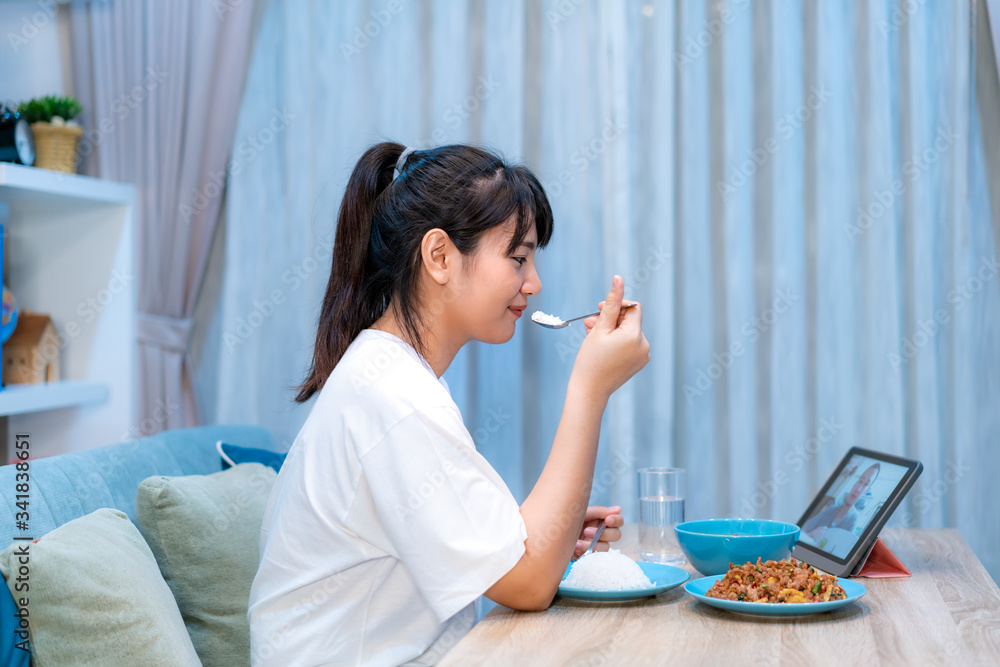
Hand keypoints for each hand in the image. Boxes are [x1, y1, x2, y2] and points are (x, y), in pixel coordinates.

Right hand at [572, 275, 649, 400]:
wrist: (590, 391)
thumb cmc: (590, 360)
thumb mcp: (599, 328)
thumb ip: (611, 303)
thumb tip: (619, 279)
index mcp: (635, 335)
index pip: (632, 307)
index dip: (616, 305)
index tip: (599, 309)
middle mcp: (644, 345)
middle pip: (629, 320)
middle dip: (610, 318)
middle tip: (589, 323)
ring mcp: (643, 355)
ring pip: (628, 331)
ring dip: (611, 329)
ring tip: (592, 335)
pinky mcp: (639, 362)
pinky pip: (629, 344)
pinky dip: (616, 341)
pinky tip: (601, 345)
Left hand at [573, 505, 622, 557]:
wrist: (553, 536)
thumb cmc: (568, 520)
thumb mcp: (582, 513)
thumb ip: (599, 511)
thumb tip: (618, 508)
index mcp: (602, 521)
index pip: (618, 520)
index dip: (616, 520)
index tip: (608, 520)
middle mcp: (603, 534)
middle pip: (616, 535)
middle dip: (603, 533)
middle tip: (587, 531)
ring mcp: (597, 546)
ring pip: (606, 547)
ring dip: (591, 544)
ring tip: (577, 543)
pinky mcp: (591, 556)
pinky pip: (595, 557)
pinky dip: (585, 552)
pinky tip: (575, 549)